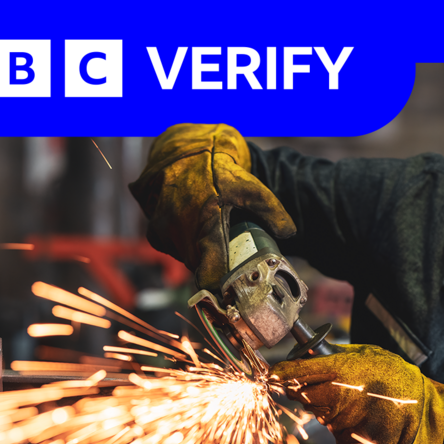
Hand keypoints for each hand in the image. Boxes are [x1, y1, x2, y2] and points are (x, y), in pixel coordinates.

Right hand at [127, 123, 295, 292]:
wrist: (178, 147)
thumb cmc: (213, 165)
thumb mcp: (247, 184)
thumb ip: (271, 210)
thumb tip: (289, 232)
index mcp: (203, 227)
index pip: (210, 278)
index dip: (223, 291)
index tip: (234, 296)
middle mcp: (179, 235)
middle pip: (201, 272)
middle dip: (216, 269)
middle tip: (232, 259)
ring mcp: (163, 235)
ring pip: (188, 262)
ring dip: (201, 256)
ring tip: (213, 234)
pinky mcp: (154, 233)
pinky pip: (176, 251)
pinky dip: (188, 245)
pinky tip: (197, 227)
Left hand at [272, 344, 425, 443]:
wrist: (430, 413)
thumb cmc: (400, 379)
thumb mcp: (370, 355)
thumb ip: (338, 358)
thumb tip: (304, 358)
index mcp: (344, 370)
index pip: (296, 373)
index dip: (282, 374)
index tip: (274, 375)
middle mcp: (343, 398)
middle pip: (305, 398)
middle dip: (313, 394)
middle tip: (338, 389)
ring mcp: (349, 426)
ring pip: (324, 421)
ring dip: (336, 415)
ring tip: (364, 406)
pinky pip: (342, 440)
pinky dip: (351, 434)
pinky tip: (370, 424)